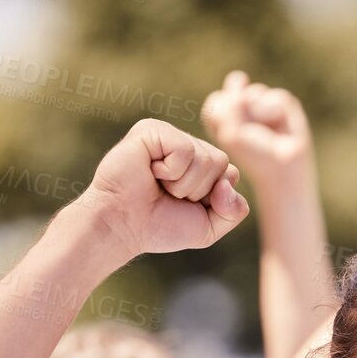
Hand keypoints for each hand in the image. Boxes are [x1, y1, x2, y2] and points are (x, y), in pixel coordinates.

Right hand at [86, 119, 248, 256]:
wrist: (121, 226)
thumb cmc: (159, 226)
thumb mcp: (208, 228)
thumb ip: (234, 210)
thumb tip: (230, 179)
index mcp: (200, 165)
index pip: (231, 174)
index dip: (213, 199)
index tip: (184, 207)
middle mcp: (187, 146)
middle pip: (221, 163)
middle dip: (198, 191)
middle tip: (168, 195)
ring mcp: (169, 135)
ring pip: (206, 158)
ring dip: (183, 184)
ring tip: (158, 185)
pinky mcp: (152, 129)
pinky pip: (185, 149)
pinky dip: (170, 171)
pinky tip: (150, 172)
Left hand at [200, 70, 313, 190]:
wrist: (282, 170)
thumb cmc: (254, 157)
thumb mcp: (231, 132)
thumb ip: (229, 101)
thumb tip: (240, 77)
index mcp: (225, 115)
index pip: (217, 101)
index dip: (226, 119)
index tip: (234, 139)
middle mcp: (243, 105)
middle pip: (235, 91)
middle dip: (241, 113)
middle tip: (249, 136)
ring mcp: (262, 103)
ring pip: (255, 92)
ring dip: (259, 116)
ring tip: (266, 134)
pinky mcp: (283, 103)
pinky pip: (276, 97)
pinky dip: (275, 114)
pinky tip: (282, 129)